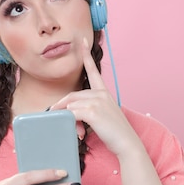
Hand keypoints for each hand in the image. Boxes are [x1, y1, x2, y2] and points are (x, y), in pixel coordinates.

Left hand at [50, 38, 140, 156]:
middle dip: (61, 108)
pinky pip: (72, 114)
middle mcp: (101, 94)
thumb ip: (86, 110)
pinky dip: (71, 122)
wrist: (127, 144)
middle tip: (56, 118)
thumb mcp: (101, 117)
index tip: (83, 40)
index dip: (87, 54)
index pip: (93, 70)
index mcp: (104, 92)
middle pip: (71, 96)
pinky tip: (78, 131)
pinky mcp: (93, 111)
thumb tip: (70, 113)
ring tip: (77, 133)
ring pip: (71, 106)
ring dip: (68, 120)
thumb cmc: (115, 133)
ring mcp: (97, 101)